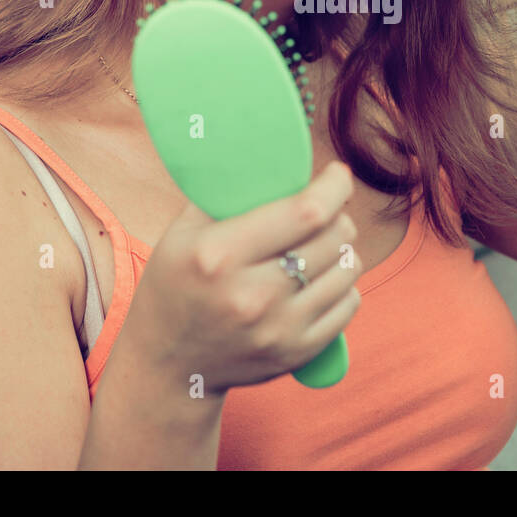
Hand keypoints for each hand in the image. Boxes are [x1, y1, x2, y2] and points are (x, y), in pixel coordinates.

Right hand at [125, 160, 361, 396]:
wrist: (167, 364)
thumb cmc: (177, 283)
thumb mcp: (184, 232)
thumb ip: (230, 194)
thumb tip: (276, 152)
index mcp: (218, 255)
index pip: (305, 212)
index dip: (333, 187)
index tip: (336, 174)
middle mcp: (250, 296)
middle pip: (334, 237)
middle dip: (338, 214)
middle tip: (324, 210)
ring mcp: (276, 330)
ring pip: (348, 270)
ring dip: (343, 249)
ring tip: (321, 244)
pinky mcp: (294, 354)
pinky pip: (349, 305)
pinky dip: (343, 285)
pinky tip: (321, 278)